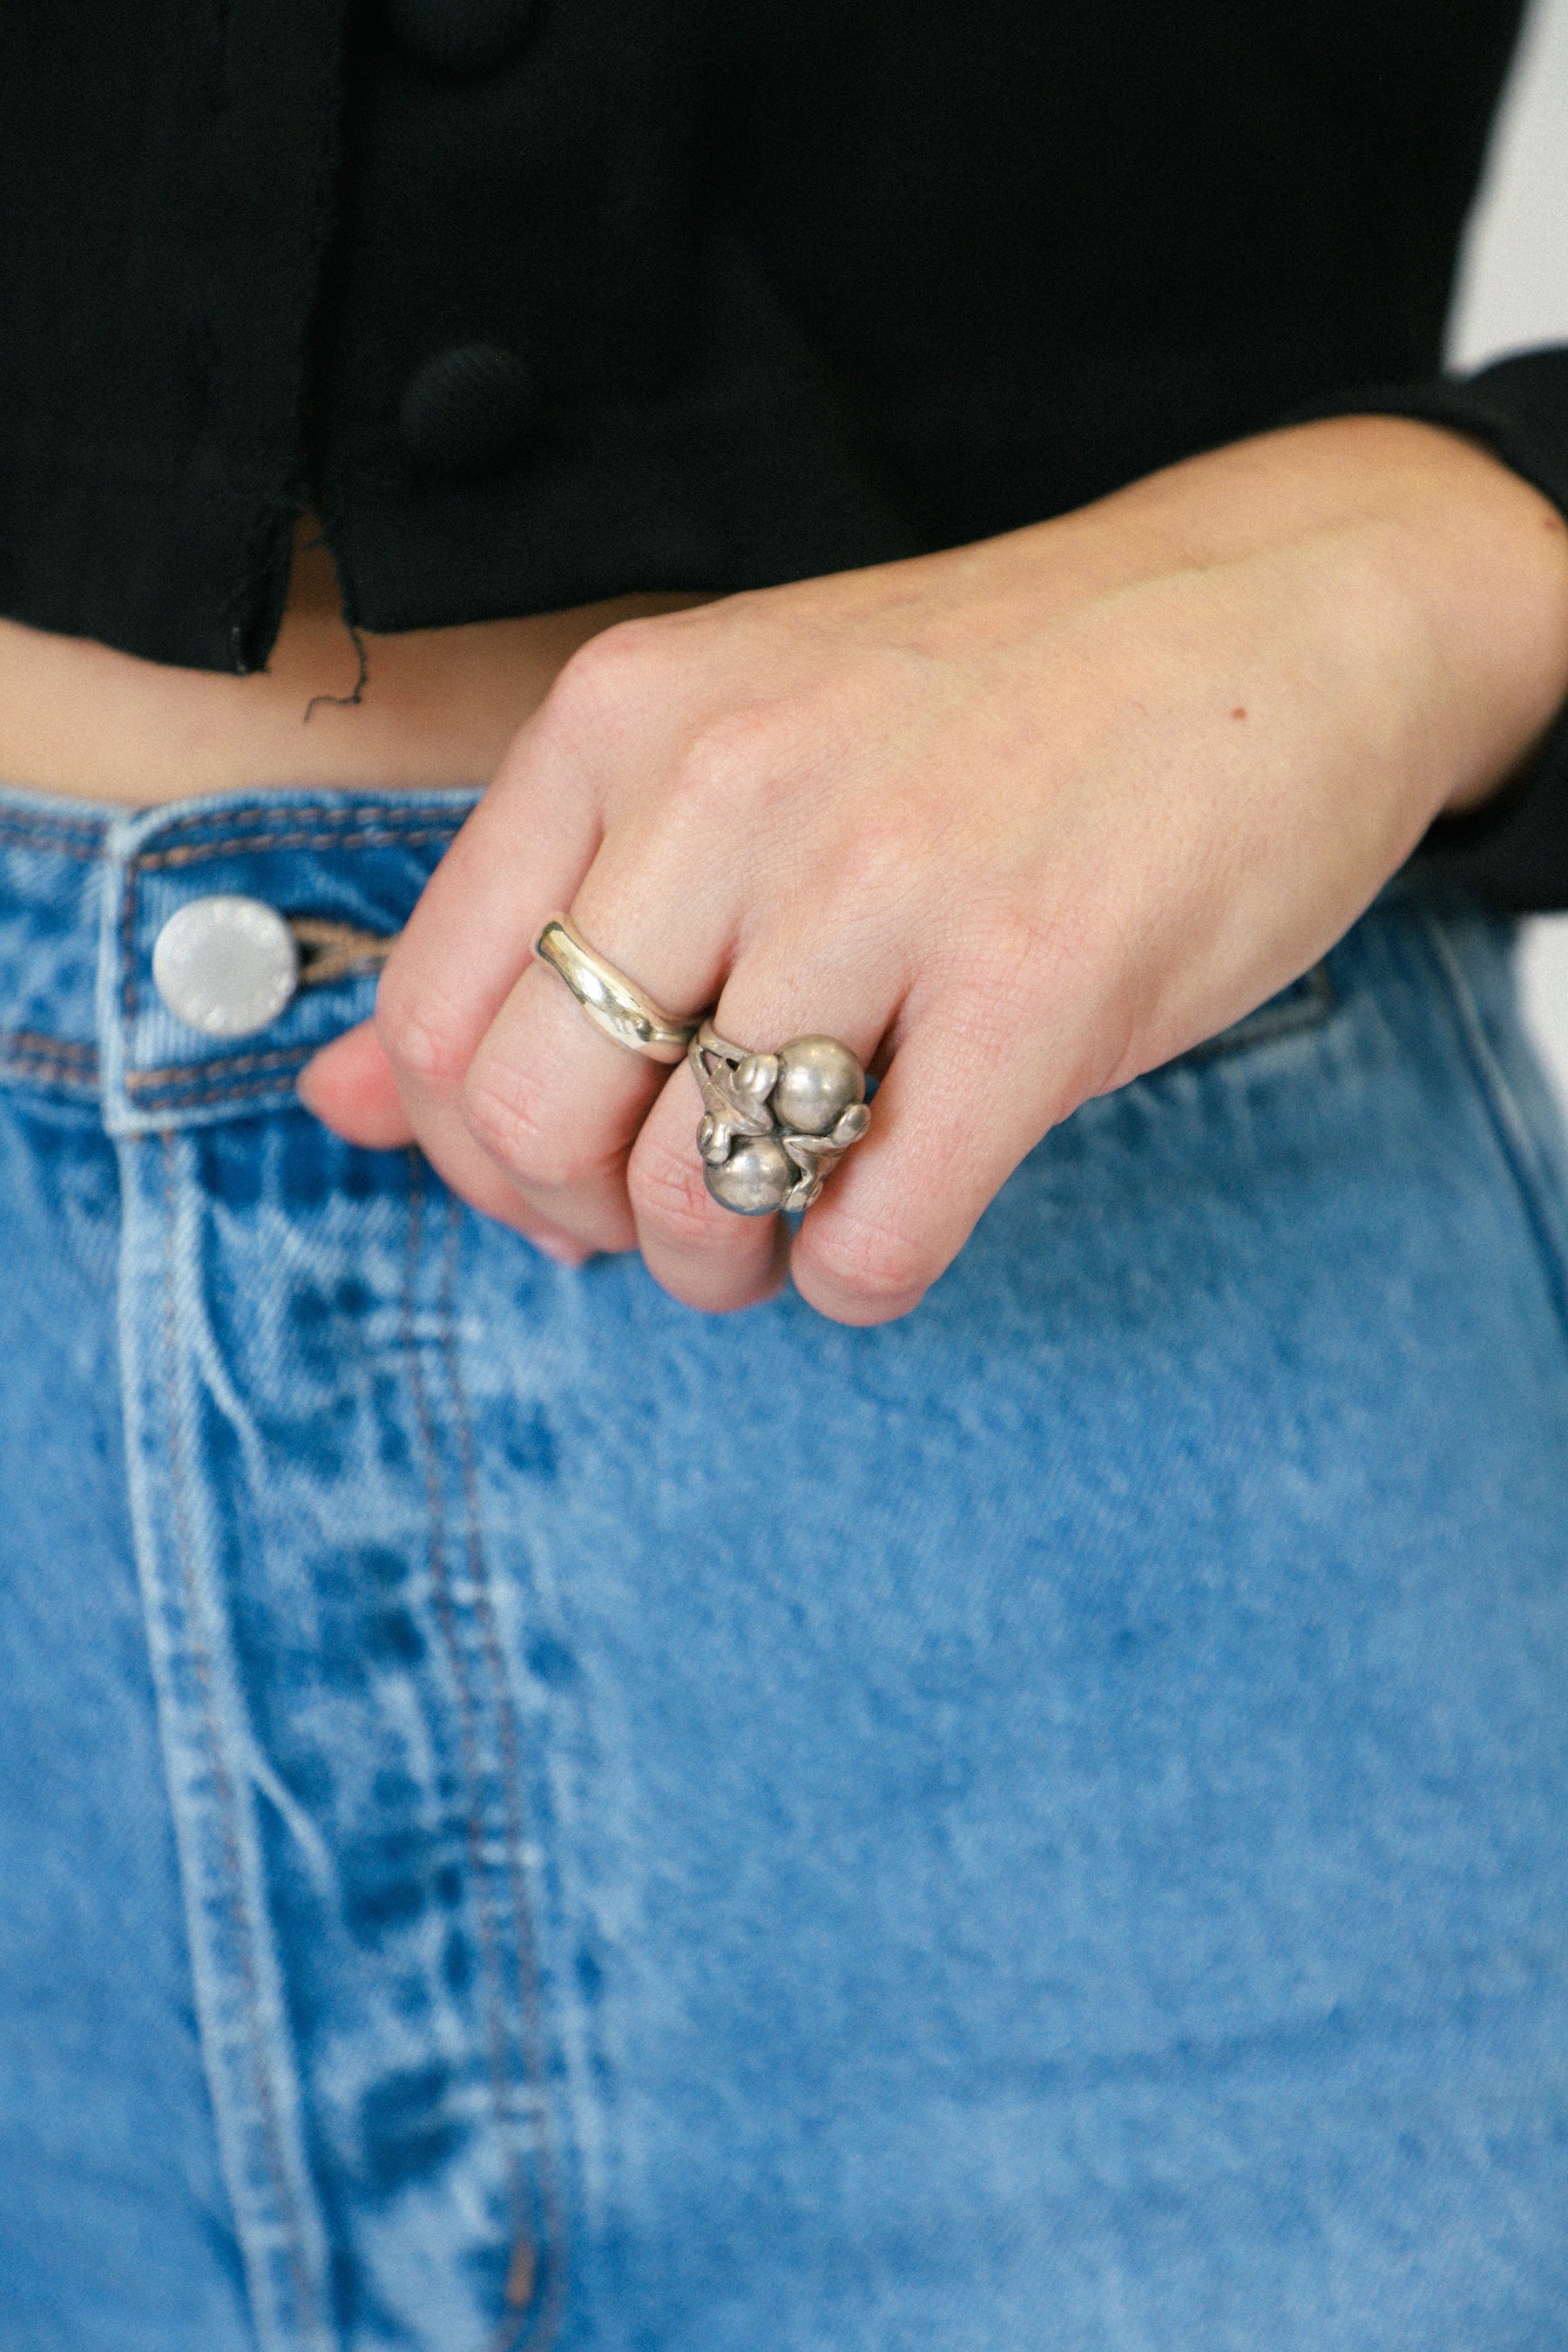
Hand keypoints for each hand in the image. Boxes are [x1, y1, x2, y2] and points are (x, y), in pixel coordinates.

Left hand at [298, 417, 1567, 1322]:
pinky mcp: (1040, 983)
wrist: (1278, 610)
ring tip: (795, 1214)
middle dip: (587, 1224)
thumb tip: (338, 1098)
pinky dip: (859, 1277)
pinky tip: (901, 1211)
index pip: (434, 1006)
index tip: (568, 1171)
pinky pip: (869, 1235)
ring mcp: (887, 880)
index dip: (475, 1150)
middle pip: (533, 1117)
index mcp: (631, 717)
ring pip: (692, 1194)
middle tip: (682, 1215)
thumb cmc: (992, 707)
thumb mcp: (736, 751)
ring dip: (726, 1264)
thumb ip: (541, 918)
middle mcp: (733, 783)